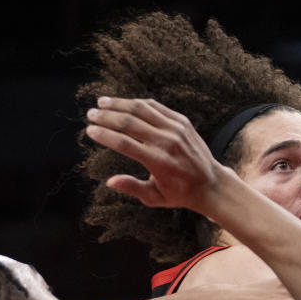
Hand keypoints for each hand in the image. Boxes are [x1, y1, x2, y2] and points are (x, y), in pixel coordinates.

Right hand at [85, 97, 224, 210]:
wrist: (210, 183)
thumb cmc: (180, 193)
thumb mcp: (154, 197)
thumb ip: (132, 187)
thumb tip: (110, 181)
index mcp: (158, 161)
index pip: (124, 144)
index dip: (104, 135)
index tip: (90, 130)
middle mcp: (166, 142)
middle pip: (130, 122)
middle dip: (106, 116)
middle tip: (90, 114)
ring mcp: (175, 129)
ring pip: (142, 109)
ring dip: (119, 104)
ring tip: (102, 102)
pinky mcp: (182, 121)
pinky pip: (156, 107)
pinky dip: (138, 103)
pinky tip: (124, 103)